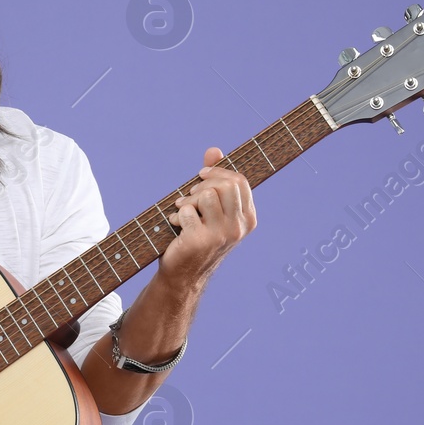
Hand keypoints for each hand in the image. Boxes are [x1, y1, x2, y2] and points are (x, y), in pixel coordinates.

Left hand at [156, 146, 256, 289]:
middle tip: (189, 194)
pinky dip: (176, 215)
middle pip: (226, 185)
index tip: (201, 174)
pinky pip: (187, 211)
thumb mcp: (209, 207)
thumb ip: (214, 178)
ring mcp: (222, 235)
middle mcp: (239, 227)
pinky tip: (175, 227)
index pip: (239, 181)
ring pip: (206, 195)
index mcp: (248, 218)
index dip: (218, 172)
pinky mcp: (201, 240)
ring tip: (181, 211)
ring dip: (187, 200)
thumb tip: (213, 150)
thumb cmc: (196, 236)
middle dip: (203, 184)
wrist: (183, 273)